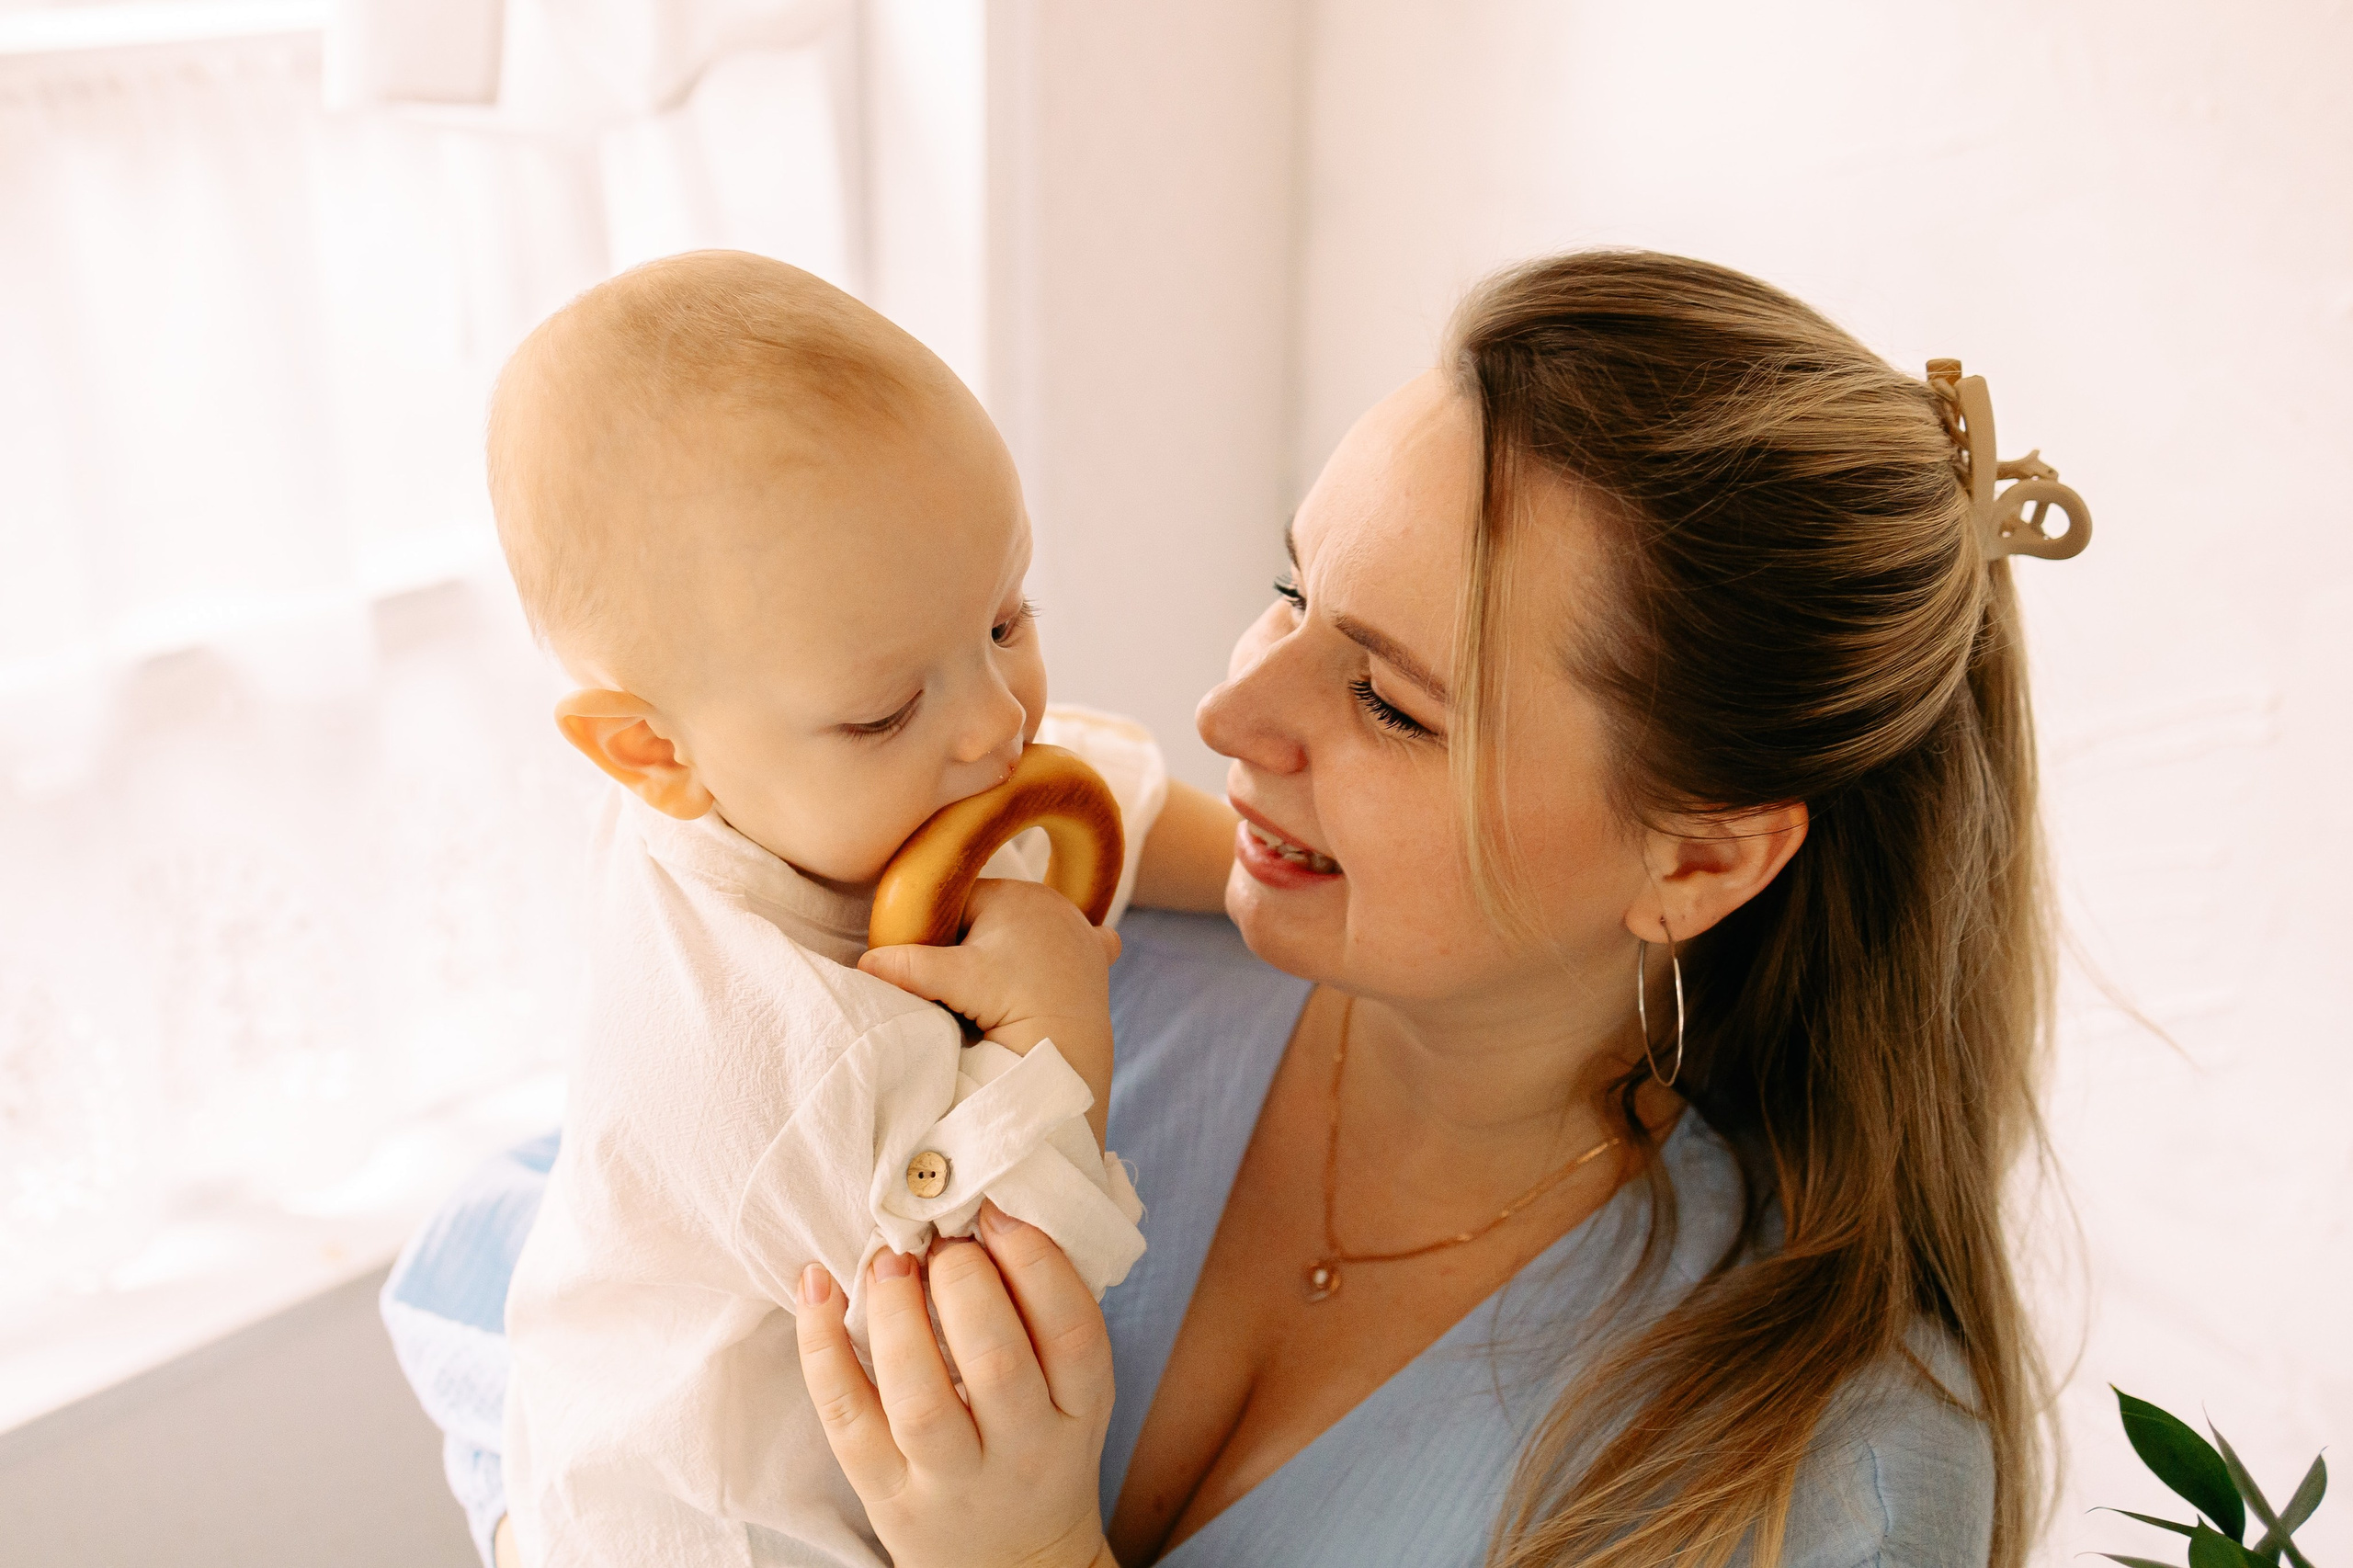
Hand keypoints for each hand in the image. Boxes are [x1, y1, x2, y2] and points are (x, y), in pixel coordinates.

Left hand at [795, 1204, 1119, 1567]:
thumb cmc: (1037, 1444)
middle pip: (996, 1363)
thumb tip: (993, 1201)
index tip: (996, 1210)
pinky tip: (816, 1286)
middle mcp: (1022, 1449)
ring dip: (895, 1314)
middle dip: (962, 1282)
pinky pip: (846, 1420)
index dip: (1036, 1260)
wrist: (1012, 1564)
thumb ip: (1047, 1312)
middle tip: (939, 1239)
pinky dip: (821, 1348)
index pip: (1073, 1333)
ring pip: (920, 1399)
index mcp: (1079, 1411)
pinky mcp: (886, 1493)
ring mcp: (951, 1478)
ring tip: (886, 1258)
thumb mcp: (1072, 1390)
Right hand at [860, 878, 1119, 1143]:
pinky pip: (1084, 940)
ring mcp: (1078, 927)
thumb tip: (863, 963)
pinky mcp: (1097, 956)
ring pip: (1031, 927)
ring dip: (1016, 947)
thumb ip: (907, 964)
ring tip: (1004, 986)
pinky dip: (1070, 951)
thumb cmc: (1011, 1004)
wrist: (1069, 1045)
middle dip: (973, 940)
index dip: (936, 930)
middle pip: (992, 914)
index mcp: (1012, 893)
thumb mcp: (953, 980)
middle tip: (965, 981)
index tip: (930, 961)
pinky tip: (1060, 967)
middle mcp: (1050, 900)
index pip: (956, 901)